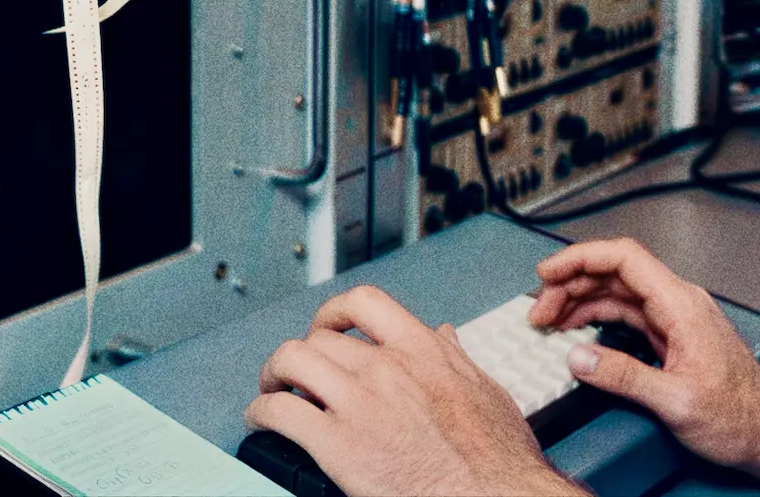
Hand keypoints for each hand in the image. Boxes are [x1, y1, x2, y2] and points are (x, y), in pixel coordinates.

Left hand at [245, 284, 585, 496]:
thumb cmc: (498, 458)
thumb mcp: (485, 391)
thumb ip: (456, 360)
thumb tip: (445, 337)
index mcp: (423, 351)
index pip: (365, 303)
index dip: (335, 311)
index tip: (327, 324)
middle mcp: (386, 368)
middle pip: (321, 338)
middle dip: (304, 353)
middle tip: (298, 372)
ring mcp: (360, 403)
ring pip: (292, 361)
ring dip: (274, 374)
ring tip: (272, 388)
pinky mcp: (337, 444)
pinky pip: (280, 412)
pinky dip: (261, 412)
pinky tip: (262, 420)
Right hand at [530, 238, 759, 494]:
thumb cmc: (740, 417)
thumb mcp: (676, 402)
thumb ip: (624, 376)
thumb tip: (579, 357)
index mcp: (682, 306)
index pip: (625, 258)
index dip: (581, 258)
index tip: (549, 272)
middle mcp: (679, 303)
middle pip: (615, 273)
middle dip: (571, 285)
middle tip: (539, 310)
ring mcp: (675, 318)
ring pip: (617, 293)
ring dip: (579, 302)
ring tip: (549, 321)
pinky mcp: (671, 335)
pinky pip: (626, 313)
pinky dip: (596, 317)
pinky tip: (577, 330)